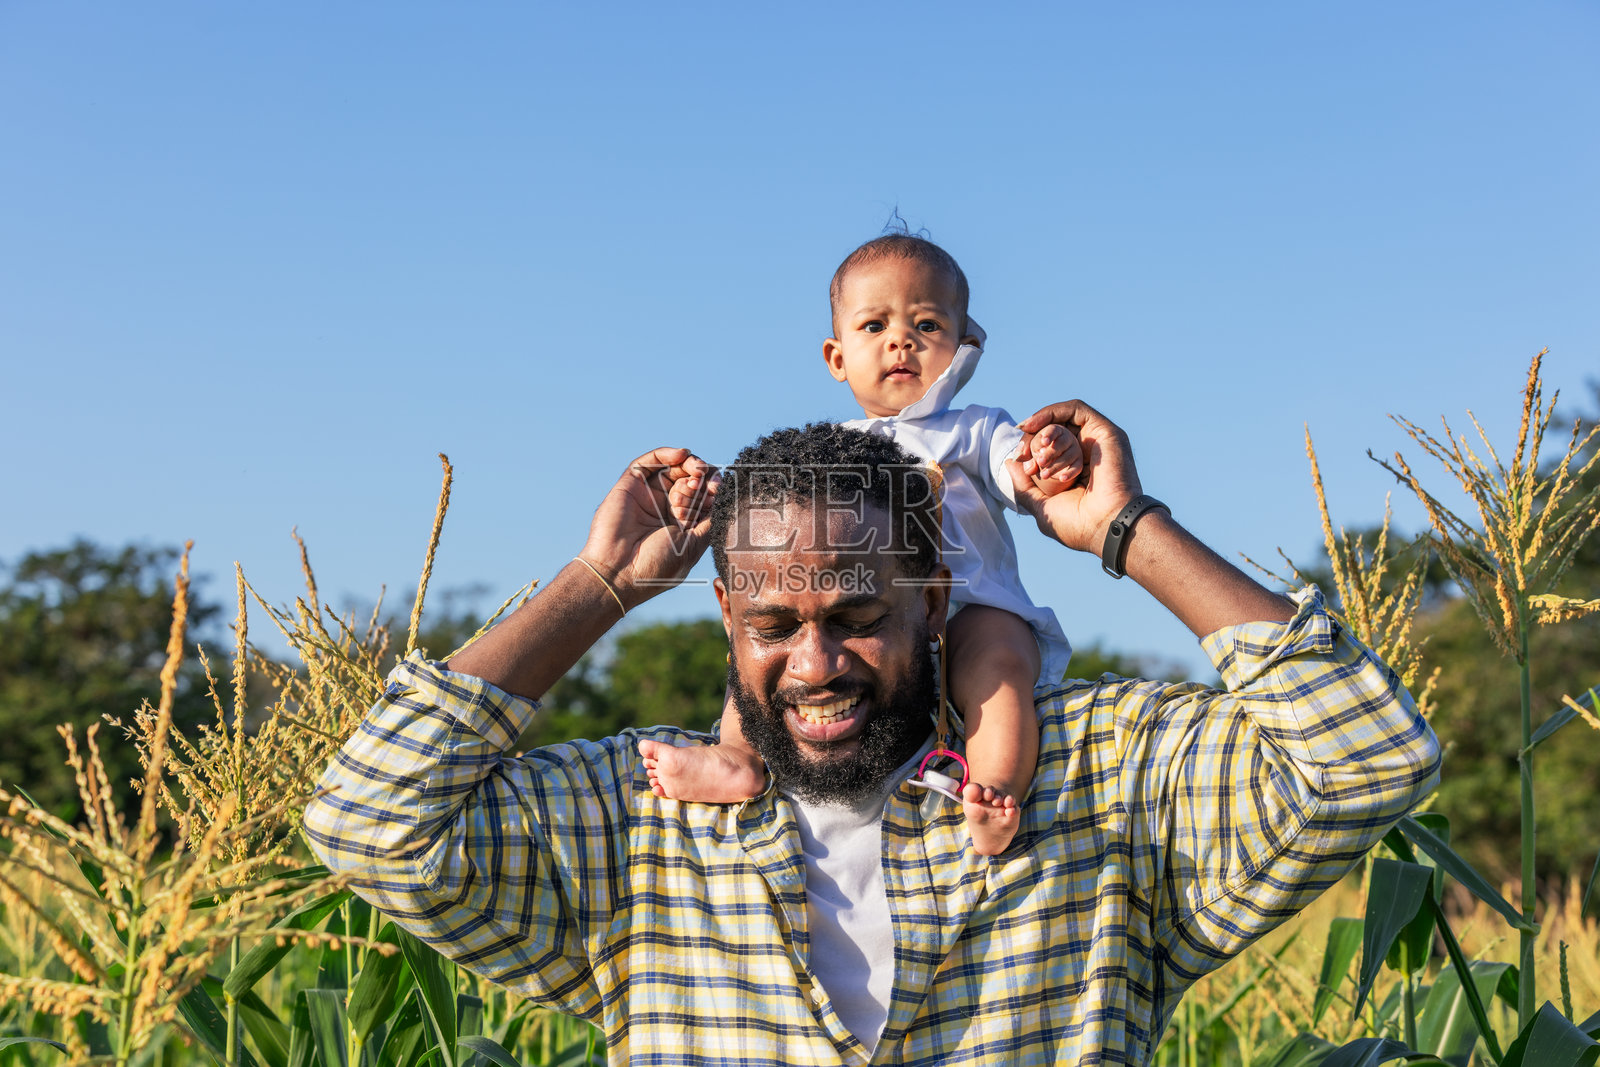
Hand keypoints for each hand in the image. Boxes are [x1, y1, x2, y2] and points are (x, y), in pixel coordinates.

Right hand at [579, 447, 718, 609]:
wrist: (618, 574)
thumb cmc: (656, 568)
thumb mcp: (694, 545)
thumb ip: (709, 520)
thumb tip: (723, 497)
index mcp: (682, 523)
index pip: (703, 496)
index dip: (713, 488)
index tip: (718, 489)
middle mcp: (665, 507)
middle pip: (691, 479)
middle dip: (702, 478)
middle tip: (702, 485)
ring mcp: (648, 495)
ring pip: (673, 467)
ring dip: (690, 464)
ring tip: (696, 471)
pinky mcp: (630, 485)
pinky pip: (649, 462)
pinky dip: (666, 453)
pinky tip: (681, 455)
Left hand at [1007, 400, 1141, 552]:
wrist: (1107, 526)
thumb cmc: (1078, 525)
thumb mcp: (1041, 505)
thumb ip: (1024, 485)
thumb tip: (1010, 462)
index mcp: (1076, 471)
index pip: (1049, 448)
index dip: (1030, 447)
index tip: (1018, 458)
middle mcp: (1088, 454)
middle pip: (1055, 432)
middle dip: (1033, 439)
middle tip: (1023, 453)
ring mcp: (1098, 442)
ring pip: (1064, 421)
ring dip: (1043, 427)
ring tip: (1034, 444)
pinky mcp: (1106, 431)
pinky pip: (1076, 409)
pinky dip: (1053, 412)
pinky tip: (1036, 425)